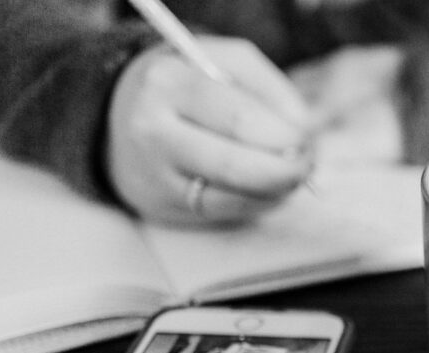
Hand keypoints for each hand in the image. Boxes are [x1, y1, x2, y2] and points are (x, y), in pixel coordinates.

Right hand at [106, 37, 313, 223]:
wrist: (120, 112)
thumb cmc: (189, 84)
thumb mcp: (226, 63)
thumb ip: (270, 88)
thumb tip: (304, 129)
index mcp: (170, 83)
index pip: (240, 119)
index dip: (284, 136)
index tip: (308, 139)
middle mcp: (154, 131)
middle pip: (234, 166)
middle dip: (285, 170)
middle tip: (307, 164)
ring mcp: (156, 173)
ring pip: (232, 197)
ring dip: (277, 190)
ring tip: (292, 174)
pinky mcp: (164, 204)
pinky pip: (226, 212)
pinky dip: (258, 202)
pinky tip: (269, 188)